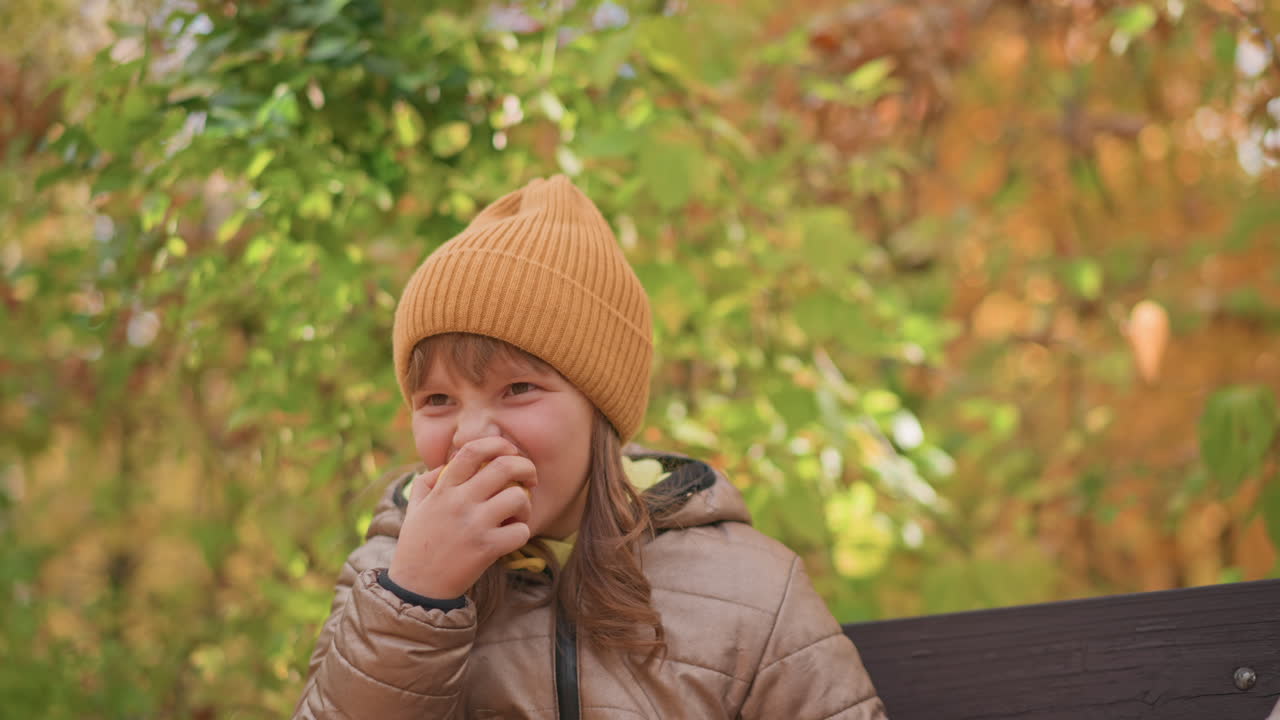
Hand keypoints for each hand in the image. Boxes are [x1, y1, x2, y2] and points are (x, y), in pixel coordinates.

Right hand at [388, 437, 536, 599]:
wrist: (417, 588)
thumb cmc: (417, 545)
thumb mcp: (415, 507)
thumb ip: (429, 481)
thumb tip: (450, 463)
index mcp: (443, 489)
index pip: (472, 451)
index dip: (497, 444)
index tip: (510, 451)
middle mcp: (459, 502)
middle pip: (504, 467)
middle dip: (526, 467)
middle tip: (530, 479)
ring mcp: (474, 525)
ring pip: (518, 497)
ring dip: (526, 504)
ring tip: (518, 514)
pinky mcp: (486, 549)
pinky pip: (521, 531)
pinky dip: (523, 532)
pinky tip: (512, 536)